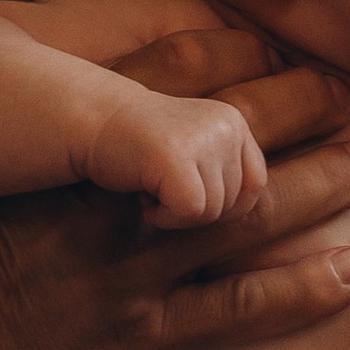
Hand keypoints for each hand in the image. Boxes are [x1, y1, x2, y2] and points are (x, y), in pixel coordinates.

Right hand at [0, 22, 349, 349]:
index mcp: (78, 148)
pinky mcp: (148, 340)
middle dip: (297, 104)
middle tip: (349, 89)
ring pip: (252, 215)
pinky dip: (305, 290)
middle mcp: (120, 201)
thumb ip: (49, 138)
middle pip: (229, 133)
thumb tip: (91, 104)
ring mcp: (138, 271)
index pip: (172, 74)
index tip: (280, 39)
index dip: (235, 50)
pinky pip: (242, 311)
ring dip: (320, 184)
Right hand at [84, 86, 268, 229]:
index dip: (223, 206)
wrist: (89, 122)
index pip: (256, 186)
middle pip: (234, 204)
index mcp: (234, 123)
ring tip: (149, 186)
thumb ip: (225, 175)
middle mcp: (226, 125)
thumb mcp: (193, 154)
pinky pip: (191, 212)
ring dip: (175, 214)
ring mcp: (203, 137)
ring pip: (213, 212)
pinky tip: (142, 197)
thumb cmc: (137, 151)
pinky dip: (163, 217)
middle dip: (195, 210)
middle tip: (161, 188)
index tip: (186, 195)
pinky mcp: (177, 155)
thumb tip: (260, 227)